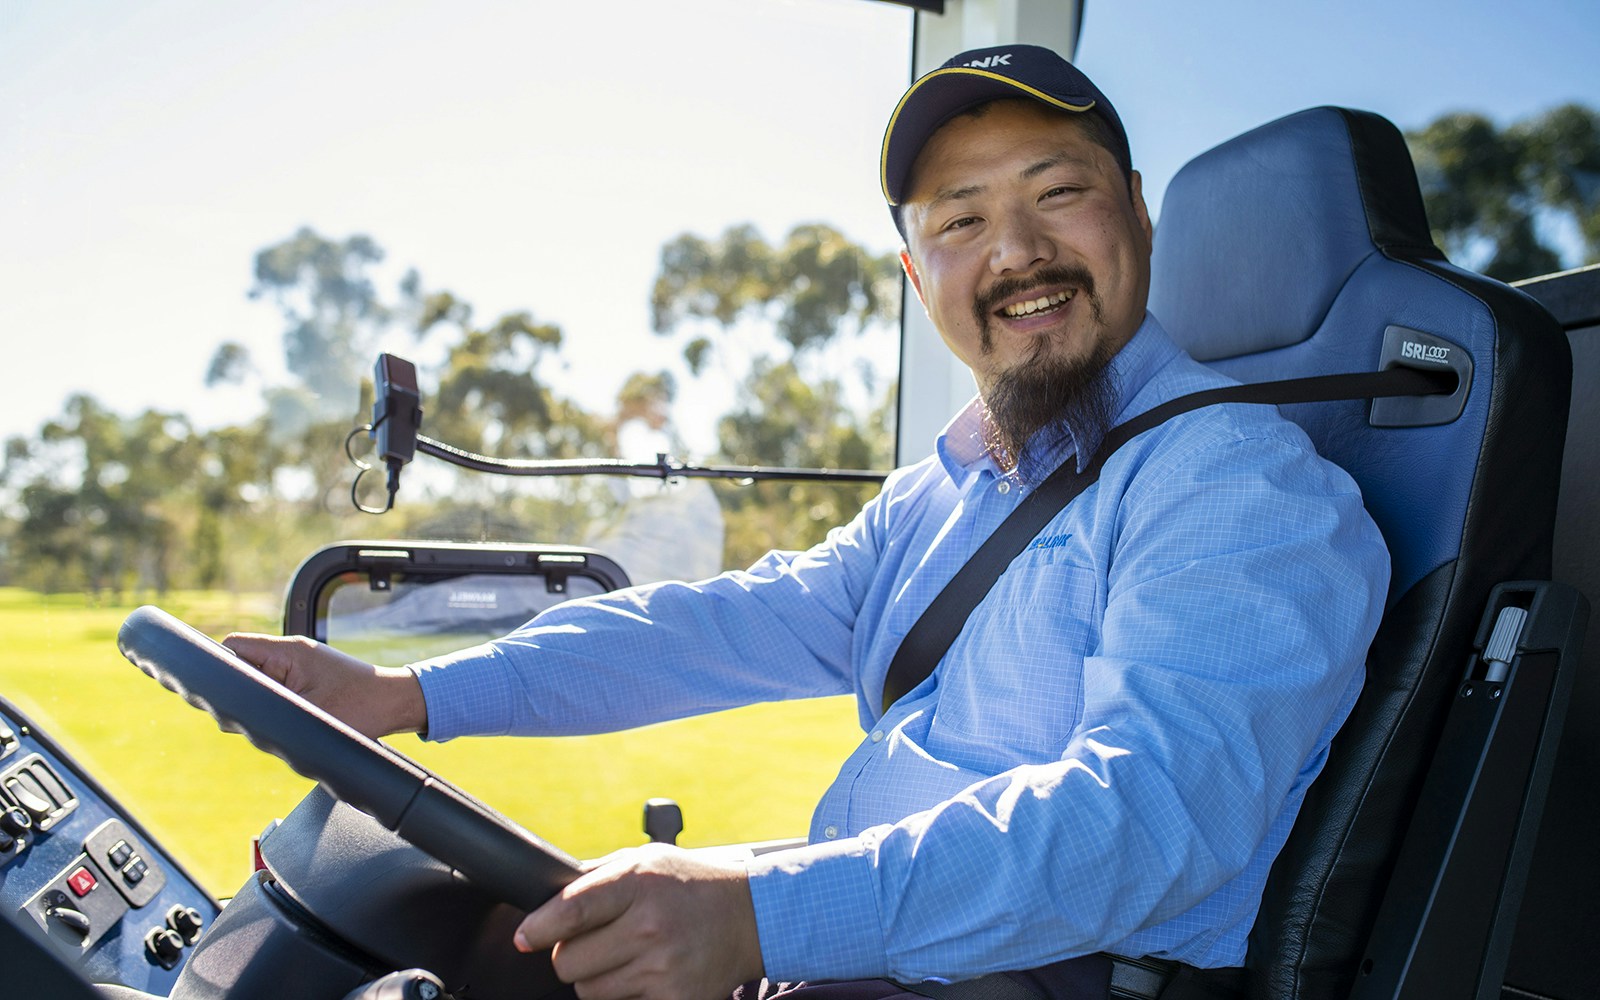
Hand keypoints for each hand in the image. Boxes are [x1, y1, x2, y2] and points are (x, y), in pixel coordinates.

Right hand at [221, 633, 426, 738]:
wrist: (397, 703)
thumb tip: (233, 716)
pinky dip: (275, 706)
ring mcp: (298, 667)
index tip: (216, 696)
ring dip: (259, 703)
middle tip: (251, 718)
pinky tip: (289, 722)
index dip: (219, 669)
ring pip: (257, 682)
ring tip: (280, 721)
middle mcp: (291, 654)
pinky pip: (275, 690)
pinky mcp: (306, 680)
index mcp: (289, 652)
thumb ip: (270, 709)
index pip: (234, 647)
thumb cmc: (364, 707)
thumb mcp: (312, 714)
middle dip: (240, 693)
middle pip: (242, 667)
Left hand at [515, 843, 764, 999]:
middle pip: (569, 962)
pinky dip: (627, 995)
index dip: (539, 928)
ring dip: (599, 978)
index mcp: (638, 882)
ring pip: (590, 991)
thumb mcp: (646, 861)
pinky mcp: (676, 998)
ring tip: (629, 956)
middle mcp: (650, 925)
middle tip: (598, 942)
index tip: (526, 937)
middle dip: (573, 955)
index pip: (571, 911)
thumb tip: (547, 899)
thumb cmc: (689, 885)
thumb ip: (599, 877)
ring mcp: (663, 967)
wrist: (750, 916)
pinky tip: (648, 974)